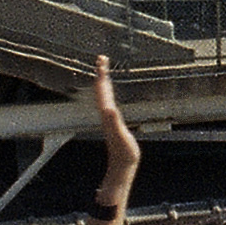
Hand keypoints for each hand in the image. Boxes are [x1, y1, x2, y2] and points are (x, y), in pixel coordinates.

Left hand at [92, 55, 140, 196]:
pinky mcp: (113, 122)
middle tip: (102, 58)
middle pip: (101, 89)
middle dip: (101, 73)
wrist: (121, 166)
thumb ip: (114, 124)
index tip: (102, 61)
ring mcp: (109, 118)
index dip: (102, 75)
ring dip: (104, 81)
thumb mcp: (122, 137)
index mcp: (108, 114)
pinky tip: (110, 92)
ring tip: (104, 70)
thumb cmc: (124, 153)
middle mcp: (106, 114)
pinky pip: (109, 102)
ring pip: (104, 95)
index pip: (103, 90)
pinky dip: (109, 92)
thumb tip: (109, 110)